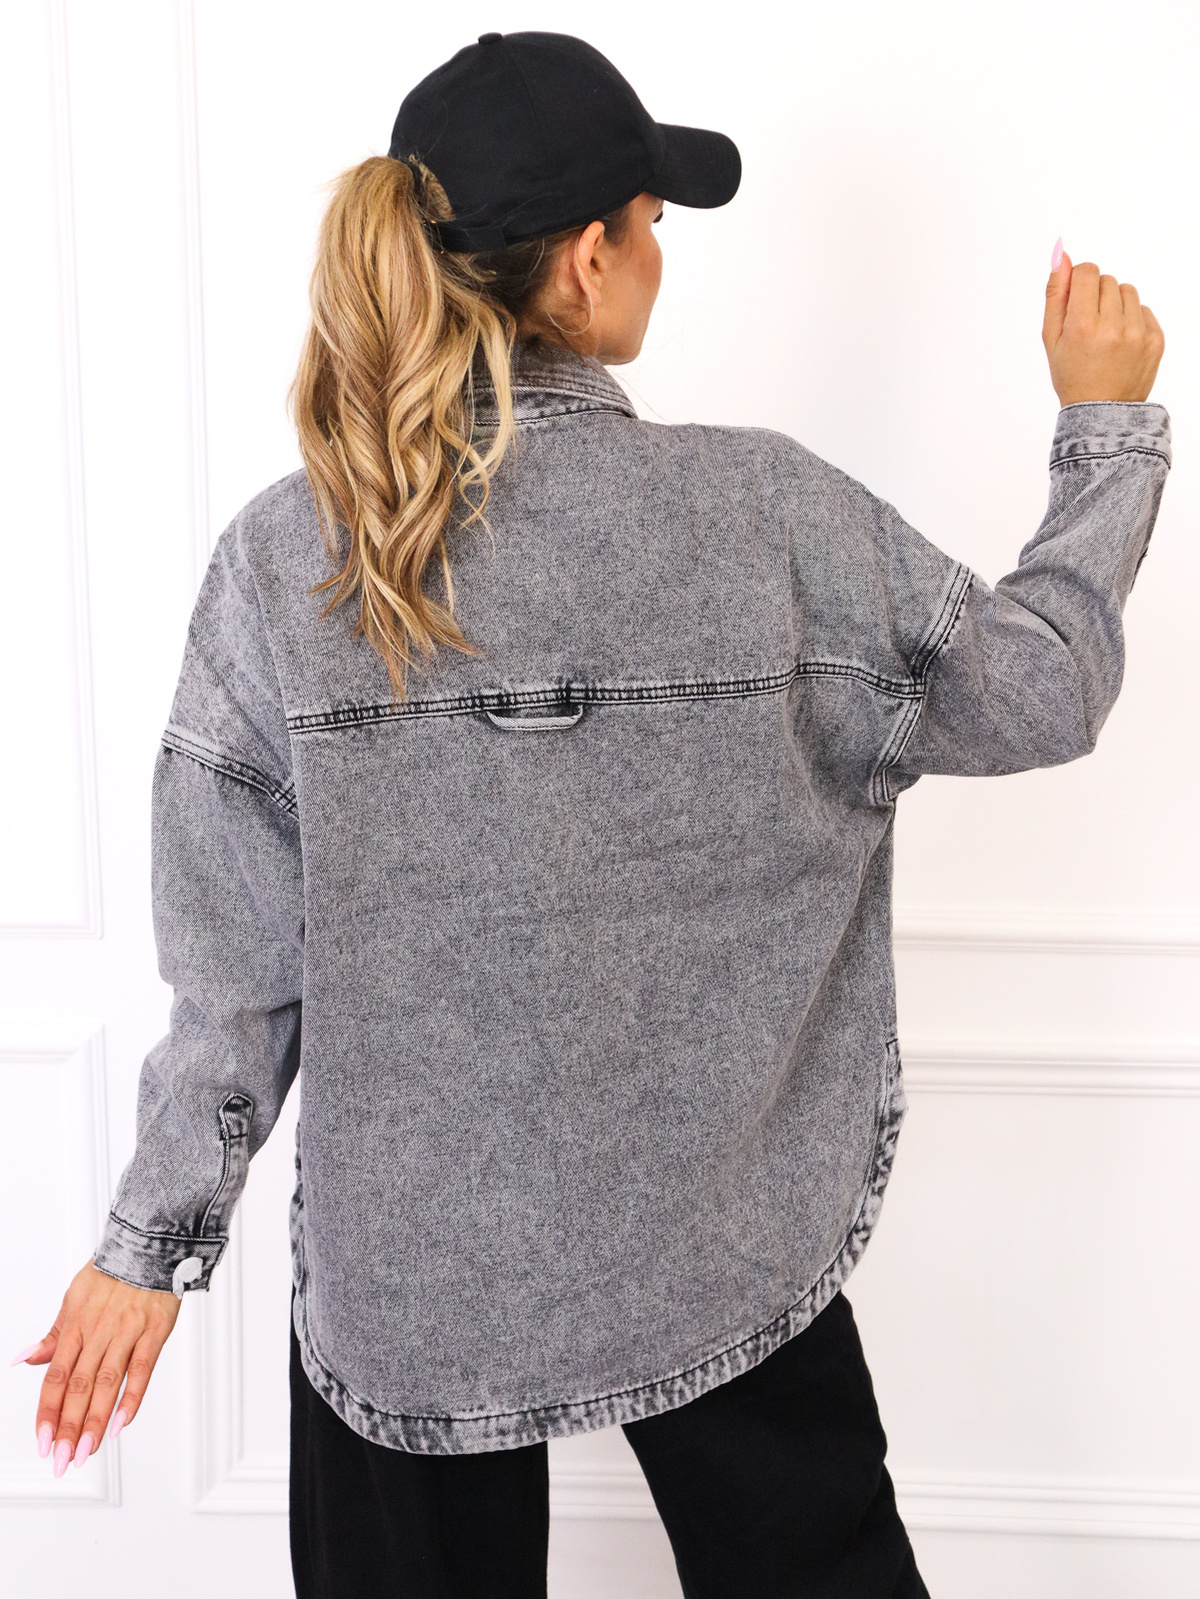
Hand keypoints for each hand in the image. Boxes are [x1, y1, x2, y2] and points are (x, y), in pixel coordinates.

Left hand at [13, 1260, 179, 1475]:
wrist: (150, 1243)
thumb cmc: (111, 1272)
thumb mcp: (73, 1298)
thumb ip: (53, 1335)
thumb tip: (23, 1360)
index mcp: (76, 1324)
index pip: (57, 1377)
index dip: (49, 1412)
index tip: (43, 1442)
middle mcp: (98, 1331)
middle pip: (80, 1386)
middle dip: (70, 1428)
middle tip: (63, 1460)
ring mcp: (127, 1331)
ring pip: (108, 1382)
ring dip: (96, 1421)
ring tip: (87, 1451)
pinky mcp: (154, 1330)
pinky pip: (142, 1368)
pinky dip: (132, 1397)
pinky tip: (122, 1423)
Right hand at [1043, 246, 1164, 405]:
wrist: (1101, 413)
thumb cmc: (1071, 374)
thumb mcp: (1051, 338)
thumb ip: (1056, 294)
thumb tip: (1061, 255)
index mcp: (1081, 326)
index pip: (1087, 271)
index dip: (1079, 281)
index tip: (1077, 300)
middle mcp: (1112, 328)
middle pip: (1107, 280)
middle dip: (1096, 296)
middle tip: (1089, 325)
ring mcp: (1137, 334)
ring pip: (1127, 290)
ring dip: (1116, 304)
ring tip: (1106, 332)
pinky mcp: (1156, 339)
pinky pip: (1143, 309)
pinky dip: (1132, 320)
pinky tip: (1121, 342)